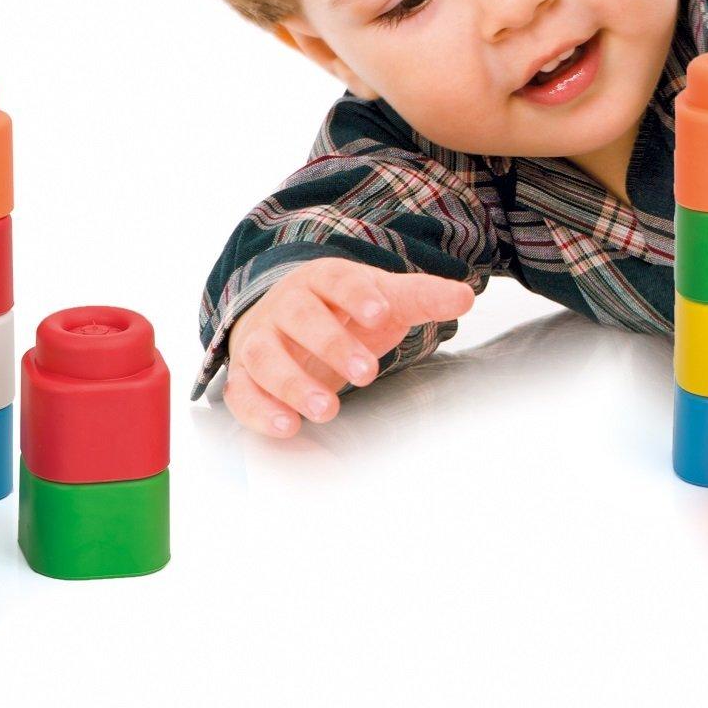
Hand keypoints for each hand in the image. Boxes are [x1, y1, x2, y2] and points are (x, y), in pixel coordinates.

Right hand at [222, 258, 474, 437]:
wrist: (288, 324)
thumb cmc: (341, 312)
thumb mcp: (382, 301)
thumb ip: (421, 298)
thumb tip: (464, 297)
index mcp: (322, 280)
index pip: (336, 280)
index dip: (356, 294)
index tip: (379, 312)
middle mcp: (286, 306)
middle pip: (300, 316)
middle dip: (332, 344)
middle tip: (366, 373)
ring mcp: (261, 340)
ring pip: (265, 356)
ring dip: (293, 383)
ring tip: (328, 410)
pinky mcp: (245, 376)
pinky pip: (242, 393)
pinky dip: (260, 411)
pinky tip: (288, 427)